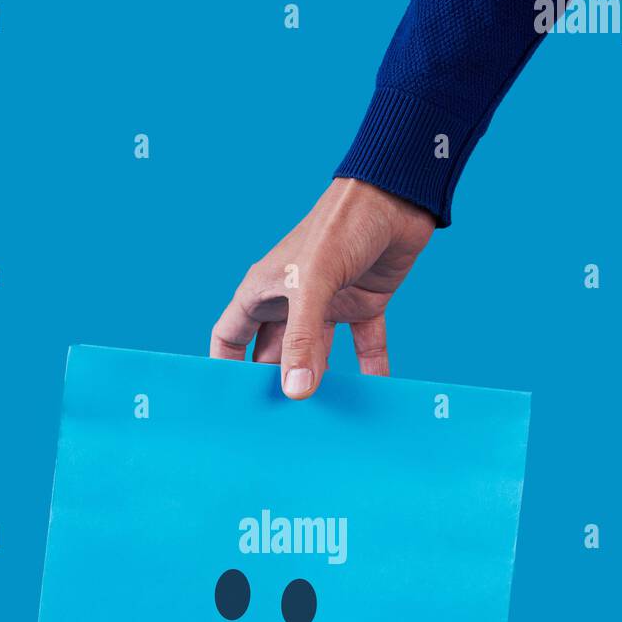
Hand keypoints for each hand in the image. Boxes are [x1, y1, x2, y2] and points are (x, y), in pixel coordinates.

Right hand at [209, 178, 434, 398]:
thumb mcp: (312, 285)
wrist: (396, 194)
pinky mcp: (364, 303)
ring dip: (320, 382)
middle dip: (275, 386)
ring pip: (317, 354)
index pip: (230, 336)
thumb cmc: (341, 225)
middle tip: (277, 427)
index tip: (228, 404)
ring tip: (321, 420)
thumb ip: (302, 340)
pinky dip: (370, 369)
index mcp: (264, 290)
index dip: (225, 368)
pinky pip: (364, 346)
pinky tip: (375, 397)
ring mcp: (328, 303)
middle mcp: (292, 300)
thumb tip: (295, 393)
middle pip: (274, 354)